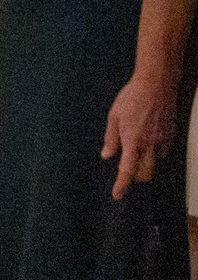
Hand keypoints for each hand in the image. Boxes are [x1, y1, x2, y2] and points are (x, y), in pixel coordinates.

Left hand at [103, 70, 180, 198]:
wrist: (156, 85)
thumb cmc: (132, 98)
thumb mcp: (114, 116)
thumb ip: (111, 138)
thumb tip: (107, 155)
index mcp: (132, 140)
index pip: (127, 170)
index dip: (122, 185)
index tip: (117, 195)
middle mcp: (149, 144)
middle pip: (146, 174)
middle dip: (136, 179)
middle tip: (126, 175)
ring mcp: (163, 141)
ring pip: (156, 165)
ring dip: (146, 166)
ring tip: (136, 155)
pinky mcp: (171, 136)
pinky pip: (163, 153)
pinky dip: (154, 154)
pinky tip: (147, 143)